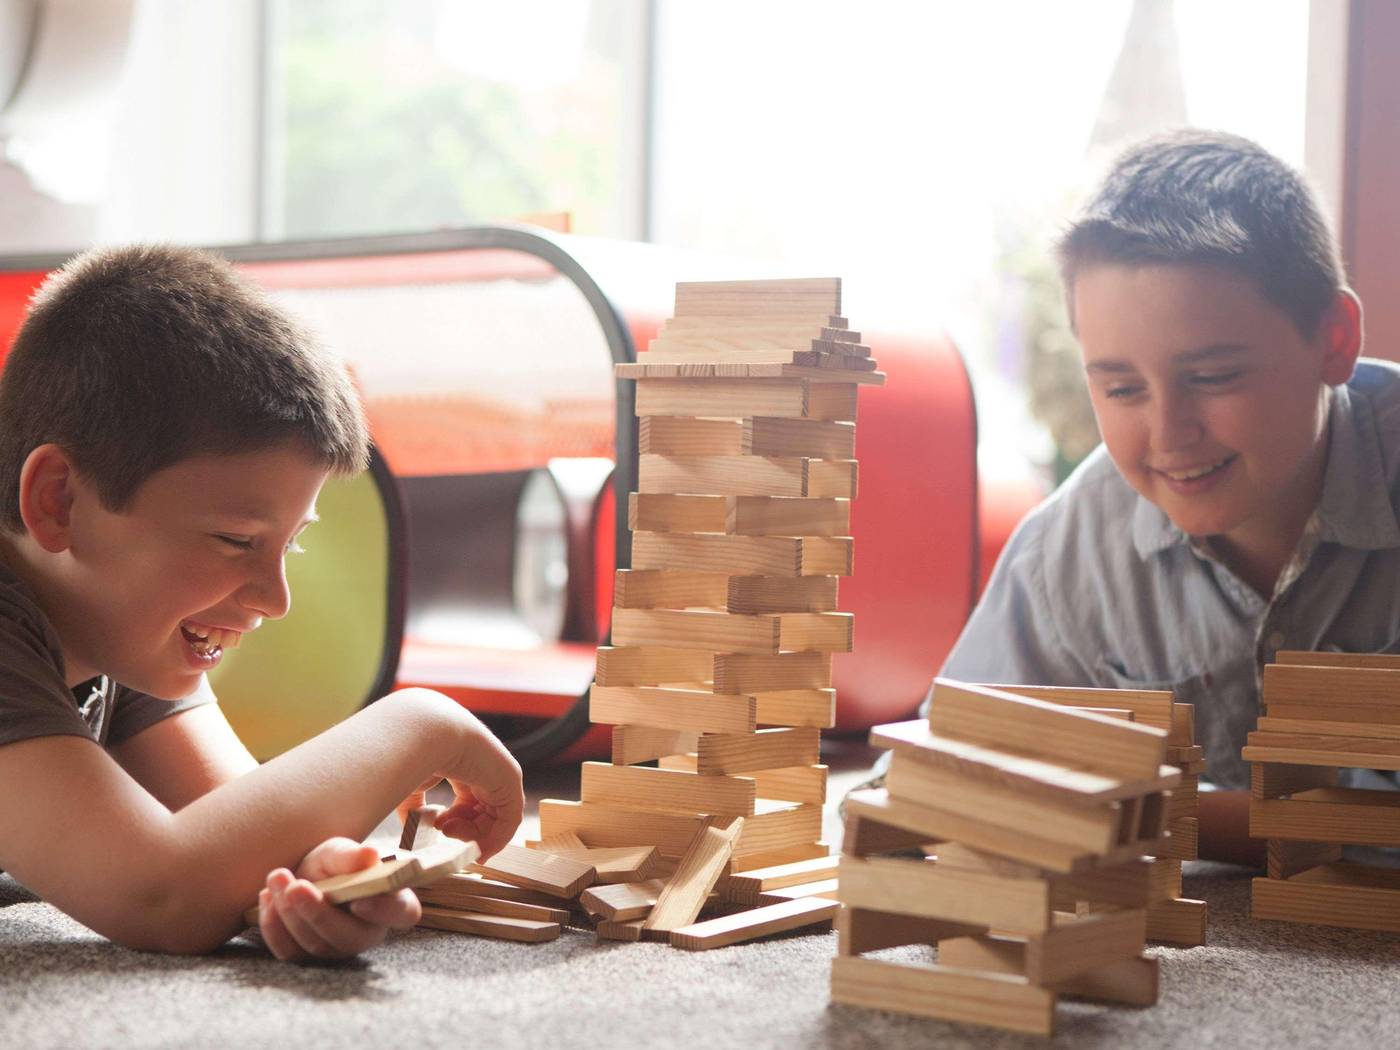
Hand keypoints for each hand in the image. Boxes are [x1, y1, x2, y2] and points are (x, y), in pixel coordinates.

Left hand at [257, 837, 420, 962]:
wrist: (302, 876)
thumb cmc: (332, 865)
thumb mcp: (340, 852)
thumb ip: (351, 856)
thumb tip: (370, 856)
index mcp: (391, 902)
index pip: (402, 913)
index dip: (383, 911)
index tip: (359, 902)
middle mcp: (368, 932)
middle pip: (350, 937)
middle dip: (319, 914)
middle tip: (296, 887)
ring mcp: (337, 949)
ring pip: (316, 944)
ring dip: (291, 912)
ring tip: (277, 878)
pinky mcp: (307, 957)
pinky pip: (289, 951)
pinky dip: (273, 925)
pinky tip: (267, 897)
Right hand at [393, 705, 523, 861]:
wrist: (426, 731)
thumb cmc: (413, 753)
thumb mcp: (413, 785)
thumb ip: (416, 807)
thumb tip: (416, 828)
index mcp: (465, 763)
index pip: (469, 800)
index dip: (457, 822)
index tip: (439, 833)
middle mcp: (486, 768)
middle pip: (483, 812)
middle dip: (464, 829)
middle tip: (444, 833)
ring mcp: (500, 773)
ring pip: (496, 818)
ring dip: (474, 836)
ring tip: (450, 832)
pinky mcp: (510, 780)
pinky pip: (510, 819)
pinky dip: (496, 840)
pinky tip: (478, 850)